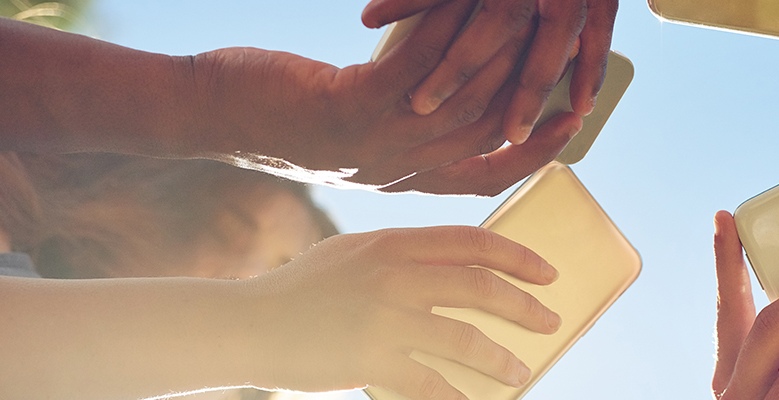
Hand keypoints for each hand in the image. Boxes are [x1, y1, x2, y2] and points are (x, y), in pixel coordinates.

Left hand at [191, 0, 581, 193]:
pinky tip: (468, 3)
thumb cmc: (276, 116)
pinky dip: (450, 33)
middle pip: (488, 133)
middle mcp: (397, 170)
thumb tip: (445, 91)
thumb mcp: (351, 132)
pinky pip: (420, 66)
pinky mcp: (352, 106)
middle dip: (535, 94)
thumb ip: (400, 122)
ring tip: (529, 19)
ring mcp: (376, 141)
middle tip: (568, 54)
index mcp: (400, 180)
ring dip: (503, 55)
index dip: (533, 151)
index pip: (485, 177)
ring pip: (464, 99)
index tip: (570, 123)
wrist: (209, 116)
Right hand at [244, 226, 560, 398]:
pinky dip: (459, 398)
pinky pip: (430, 384)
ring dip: (501, 357)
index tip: (547, 273)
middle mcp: (394, 275)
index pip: (472, 242)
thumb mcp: (353, 253)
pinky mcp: (371, 359)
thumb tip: (459, 268)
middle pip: (480, 286)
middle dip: (524, 306)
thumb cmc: (302, 290)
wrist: (247, 323)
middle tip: (550, 321)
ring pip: (465, 338)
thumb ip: (401, 255)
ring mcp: (384, 318)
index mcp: (393, 243)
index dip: (517, 256)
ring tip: (519, 370)